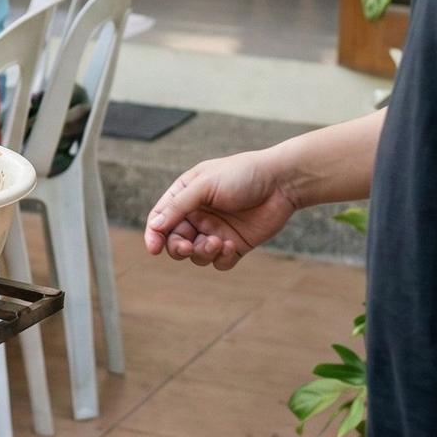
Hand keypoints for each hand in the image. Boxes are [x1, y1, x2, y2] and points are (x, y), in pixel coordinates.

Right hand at [143, 151, 298, 269]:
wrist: (281, 182)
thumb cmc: (242, 174)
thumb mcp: (204, 185)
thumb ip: (179, 205)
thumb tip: (156, 226)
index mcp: (186, 196)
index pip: (161, 219)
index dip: (154, 235)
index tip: (154, 248)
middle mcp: (198, 216)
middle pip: (175, 241)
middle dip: (178, 248)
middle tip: (188, 247)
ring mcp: (216, 231)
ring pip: (196, 255)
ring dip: (202, 253)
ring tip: (217, 242)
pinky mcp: (235, 245)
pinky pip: (219, 262)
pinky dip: (220, 259)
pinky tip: (230, 246)